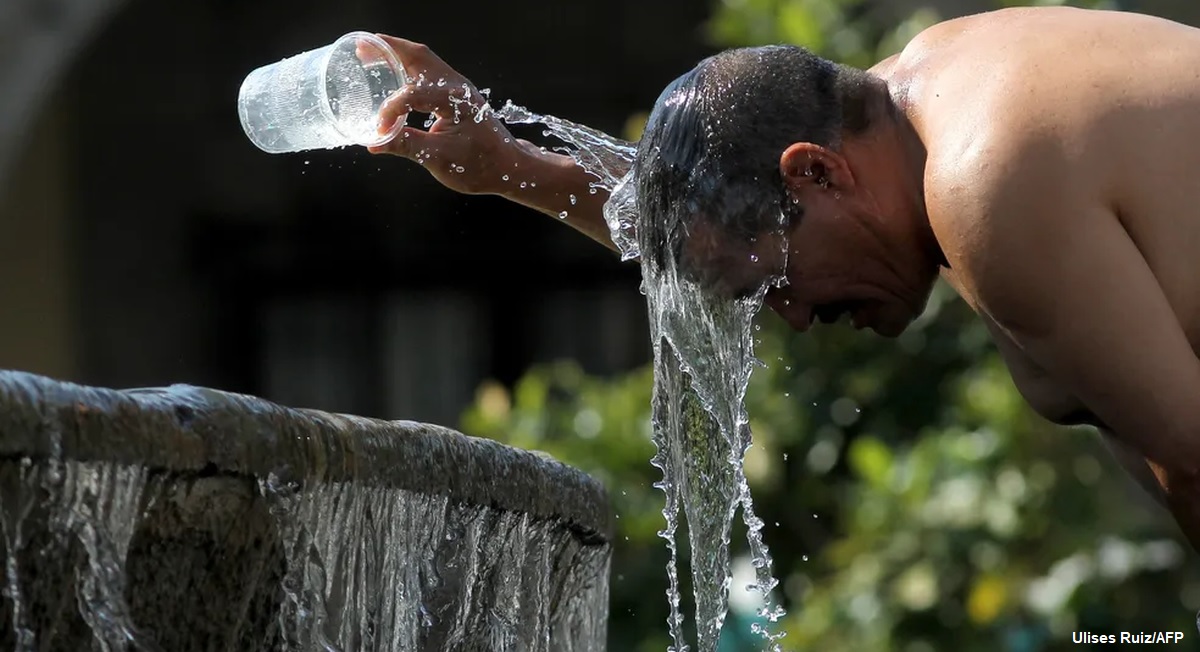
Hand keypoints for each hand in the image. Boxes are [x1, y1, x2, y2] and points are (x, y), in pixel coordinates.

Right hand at [365, 35, 523, 194]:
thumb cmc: (479, 165)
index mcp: (453, 100)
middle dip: (388, 50)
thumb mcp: (439, 158)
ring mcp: (459, 88)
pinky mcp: (458, 95)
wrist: (508, 168)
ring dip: (398, 55)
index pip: (411, 94)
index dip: (390, 110)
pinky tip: (396, 75)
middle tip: (362, 50)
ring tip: (373, 54)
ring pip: (424, 60)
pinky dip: (409, 67)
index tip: (380, 131)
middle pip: (418, 56)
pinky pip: (430, 71)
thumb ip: (406, 146)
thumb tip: (375, 143)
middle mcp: (457, 86)